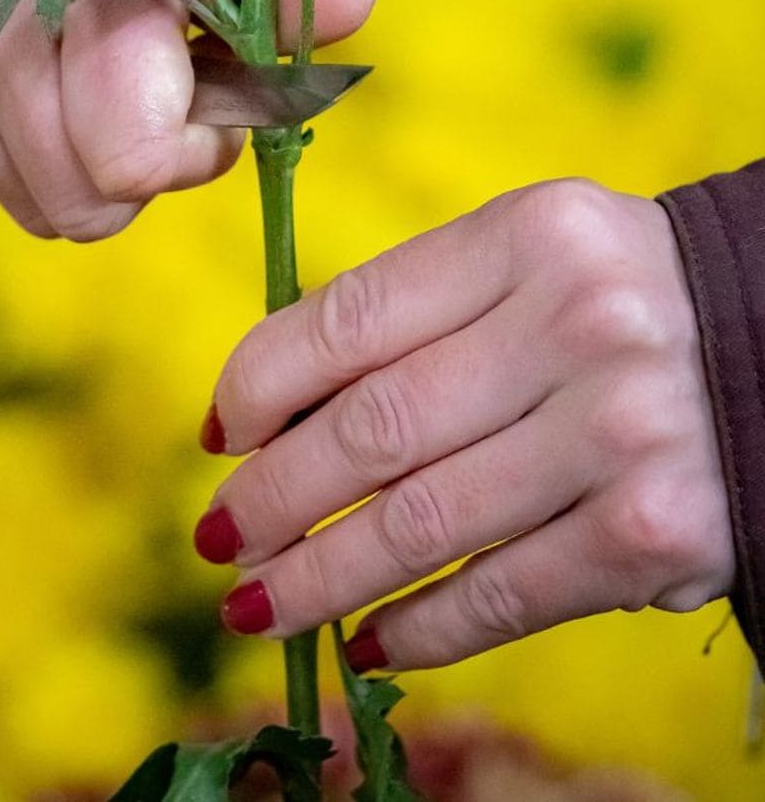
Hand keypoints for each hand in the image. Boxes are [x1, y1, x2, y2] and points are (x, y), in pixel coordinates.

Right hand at [0, 0, 379, 240]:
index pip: (132, 149)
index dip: (192, 151)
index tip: (214, 99)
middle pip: (79, 200)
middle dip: (142, 169)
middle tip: (164, 91)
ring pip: (26, 199)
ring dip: (84, 163)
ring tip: (101, 75)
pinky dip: (24, 146)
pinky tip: (39, 71)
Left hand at [196, 178, 734, 667]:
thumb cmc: (613, 299)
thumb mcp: (528, 258)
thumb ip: (417, 311)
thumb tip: (269, 410)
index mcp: (528, 234)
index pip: (351, 315)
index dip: (262, 383)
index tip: (221, 432)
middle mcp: (576, 324)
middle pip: (373, 428)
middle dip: (273, 496)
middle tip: (220, 536)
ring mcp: (620, 432)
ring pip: (422, 524)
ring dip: (319, 578)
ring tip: (257, 605)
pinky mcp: (654, 535)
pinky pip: (501, 595)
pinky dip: (420, 628)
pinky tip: (370, 640)